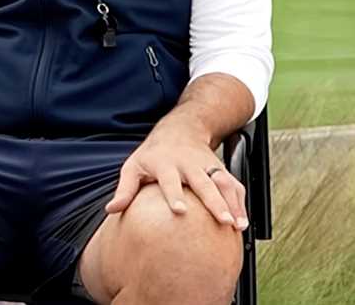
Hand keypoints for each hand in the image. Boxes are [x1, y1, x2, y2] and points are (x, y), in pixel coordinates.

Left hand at [105, 118, 247, 230]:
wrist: (179, 129)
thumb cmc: (152, 154)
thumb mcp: (133, 166)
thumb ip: (125, 189)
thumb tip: (111, 210)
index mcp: (165, 163)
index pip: (170, 180)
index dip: (175, 195)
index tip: (180, 211)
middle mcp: (189, 164)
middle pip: (203, 183)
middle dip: (214, 202)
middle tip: (222, 221)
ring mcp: (207, 166)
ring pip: (223, 184)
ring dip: (233, 204)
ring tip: (237, 226)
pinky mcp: (220, 170)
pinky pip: (234, 186)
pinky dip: (240, 203)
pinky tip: (243, 221)